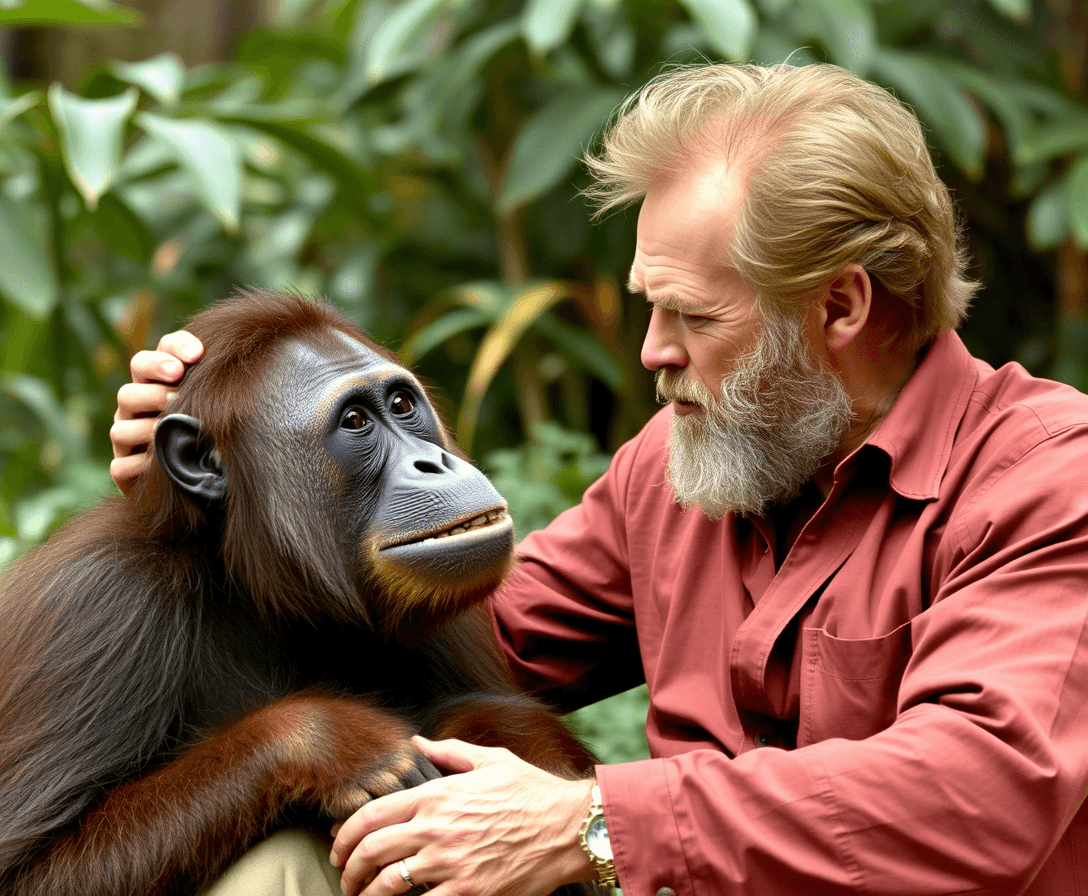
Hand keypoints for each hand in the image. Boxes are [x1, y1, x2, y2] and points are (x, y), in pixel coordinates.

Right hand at [110, 330, 203, 493]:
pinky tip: (165, 463)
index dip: (168, 353)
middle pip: (127, 393)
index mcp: (148, 387)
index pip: (144, 361)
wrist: (197, 476)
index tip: (196, 355)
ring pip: (120, 430)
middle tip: (178, 396)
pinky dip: (142, 465)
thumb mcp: (211, 398)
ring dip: (148, 429)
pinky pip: (122, 467)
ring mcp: (124, 441)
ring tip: (174, 429)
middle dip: (154, 393)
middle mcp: (131, 411)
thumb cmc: (208, 428)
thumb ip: (206, 375)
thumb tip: (208, 354)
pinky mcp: (123, 471)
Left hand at [330, 736, 595, 895]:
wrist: (570, 827)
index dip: (346, 834)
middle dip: (348, 868)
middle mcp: (438, 827)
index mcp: (439, 794)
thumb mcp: (491, 760)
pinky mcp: (470, 892)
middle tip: (345, 878)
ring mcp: (452, 862)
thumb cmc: (533, 792)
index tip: (339, 846)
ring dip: (366, 894)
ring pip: (388, 884)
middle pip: (371, 850)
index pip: (374, 813)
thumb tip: (416, 742)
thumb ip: (449, 752)